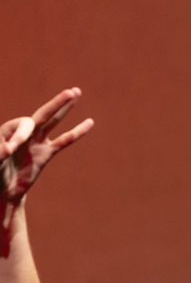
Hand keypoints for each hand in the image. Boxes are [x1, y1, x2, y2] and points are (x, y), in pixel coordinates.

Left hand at [2, 88, 93, 205]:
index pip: (23, 125)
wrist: (3, 191)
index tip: (9, 150)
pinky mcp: (47, 153)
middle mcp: (24, 133)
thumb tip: (9, 148)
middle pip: (43, 114)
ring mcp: (37, 142)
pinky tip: (89, 122)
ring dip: (64, 108)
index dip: (20, 135)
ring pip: (54, 121)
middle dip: (57, 103)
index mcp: (8, 131)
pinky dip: (77, 132)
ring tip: (76, 92)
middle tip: (71, 91)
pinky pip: (65, 141)